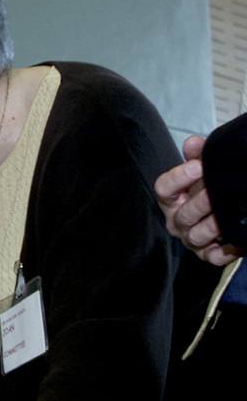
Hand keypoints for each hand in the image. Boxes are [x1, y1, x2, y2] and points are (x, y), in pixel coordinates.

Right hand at [154, 136, 238, 265]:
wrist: (217, 212)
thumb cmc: (204, 190)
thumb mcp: (199, 172)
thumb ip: (196, 156)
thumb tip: (194, 143)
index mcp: (172, 200)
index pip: (164, 189)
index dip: (177, 178)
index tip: (197, 166)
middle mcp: (178, 221)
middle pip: (182, 215)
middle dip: (198, 204)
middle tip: (212, 192)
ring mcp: (192, 239)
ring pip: (196, 236)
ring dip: (210, 227)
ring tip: (224, 217)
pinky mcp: (208, 254)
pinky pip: (214, 257)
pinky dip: (225, 252)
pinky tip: (237, 241)